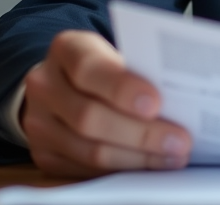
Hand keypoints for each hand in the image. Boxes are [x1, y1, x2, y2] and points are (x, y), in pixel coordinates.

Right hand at [20, 30, 192, 176]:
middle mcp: (44, 84)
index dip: (122, 88)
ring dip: (137, 158)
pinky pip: (84, 170)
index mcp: (66, 49)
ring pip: (89, 150)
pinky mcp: (43, 153)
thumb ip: (139, 69)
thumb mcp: (116, 53)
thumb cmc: (105, 66)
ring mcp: (38, 122)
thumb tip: (181, 98)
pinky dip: (122, 170)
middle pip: (89, 117)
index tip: (156, 103)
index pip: (89, 68)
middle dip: (140, 133)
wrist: (63, 83)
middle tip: (180, 141)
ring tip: (173, 157)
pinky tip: (151, 165)